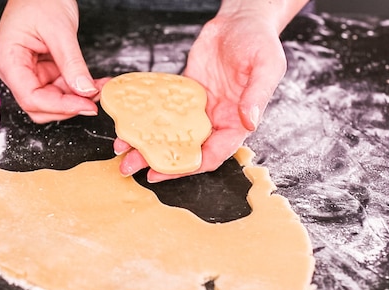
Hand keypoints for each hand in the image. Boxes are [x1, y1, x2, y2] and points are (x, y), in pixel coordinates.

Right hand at [0, 0, 107, 122]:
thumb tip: (85, 90)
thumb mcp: (60, 31)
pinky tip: (94, 83)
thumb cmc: (40, 0)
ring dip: (77, 98)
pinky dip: (78, 89)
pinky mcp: (43, 70)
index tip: (85, 106)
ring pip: (53, 100)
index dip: (59, 107)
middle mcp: (16, 70)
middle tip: (94, 100)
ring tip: (99, 87)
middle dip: (68, 105)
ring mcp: (29, 71)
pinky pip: (60, 89)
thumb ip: (72, 63)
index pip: (31, 98)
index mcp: (9, 59)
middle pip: (40, 106)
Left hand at [114, 11, 287, 181]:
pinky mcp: (185, 91)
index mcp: (237, 122)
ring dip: (147, 141)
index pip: (212, 155)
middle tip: (130, 165)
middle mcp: (216, 119)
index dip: (187, 166)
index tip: (162, 171)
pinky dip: (146, 115)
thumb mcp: (266, 66)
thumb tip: (249, 122)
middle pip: (185, 149)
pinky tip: (127, 117)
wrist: (242, 19)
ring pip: (171, 131)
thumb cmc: (259, 41)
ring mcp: (199, 107)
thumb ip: (257, 95)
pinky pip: (163, 107)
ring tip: (121, 146)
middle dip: (157, 159)